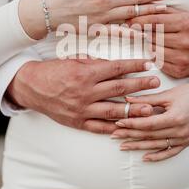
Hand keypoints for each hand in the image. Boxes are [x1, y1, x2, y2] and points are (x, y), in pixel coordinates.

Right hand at [6, 58, 160, 133]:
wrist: (32, 87)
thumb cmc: (54, 70)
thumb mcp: (74, 61)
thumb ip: (96, 64)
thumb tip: (116, 65)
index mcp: (85, 74)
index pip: (116, 68)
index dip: (134, 66)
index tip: (149, 63)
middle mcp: (85, 92)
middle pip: (119, 89)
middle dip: (140, 85)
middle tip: (156, 82)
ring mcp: (82, 109)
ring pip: (113, 111)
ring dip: (133, 109)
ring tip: (150, 108)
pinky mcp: (77, 122)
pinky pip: (99, 127)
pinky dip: (115, 127)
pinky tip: (128, 125)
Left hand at [110, 76, 188, 161]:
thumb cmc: (188, 92)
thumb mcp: (167, 94)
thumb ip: (147, 99)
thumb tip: (127, 100)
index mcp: (176, 117)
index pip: (149, 124)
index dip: (132, 124)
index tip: (118, 123)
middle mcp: (181, 130)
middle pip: (150, 136)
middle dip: (131, 135)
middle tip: (114, 135)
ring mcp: (185, 138)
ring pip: (157, 145)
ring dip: (139, 146)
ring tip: (123, 146)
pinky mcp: (187, 142)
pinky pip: (170, 152)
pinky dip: (157, 156)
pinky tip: (144, 157)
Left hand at [127, 8, 188, 77]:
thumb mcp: (182, 14)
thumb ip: (161, 11)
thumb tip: (137, 8)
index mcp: (187, 24)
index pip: (155, 21)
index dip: (139, 21)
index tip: (127, 20)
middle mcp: (187, 41)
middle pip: (153, 37)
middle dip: (140, 33)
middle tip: (128, 30)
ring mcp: (184, 58)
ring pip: (154, 50)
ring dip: (146, 45)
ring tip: (143, 40)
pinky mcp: (181, 71)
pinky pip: (158, 63)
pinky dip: (154, 57)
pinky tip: (154, 51)